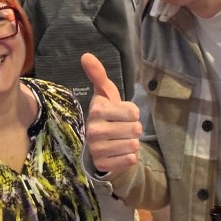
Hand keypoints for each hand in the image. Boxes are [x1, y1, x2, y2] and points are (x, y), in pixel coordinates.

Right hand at [81, 53, 141, 172]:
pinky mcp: (103, 164)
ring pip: (134, 145)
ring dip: (132, 143)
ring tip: (120, 140)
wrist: (98, 144)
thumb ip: (99, 75)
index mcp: (97, 111)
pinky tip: (118, 152)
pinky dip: (129, 157)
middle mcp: (94, 130)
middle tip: (121, 129)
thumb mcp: (105, 94)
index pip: (134, 112)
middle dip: (133, 129)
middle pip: (135, 129)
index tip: (121, 115)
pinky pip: (130, 159)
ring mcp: (97, 149)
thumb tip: (85, 55)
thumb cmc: (106, 115)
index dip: (133, 113)